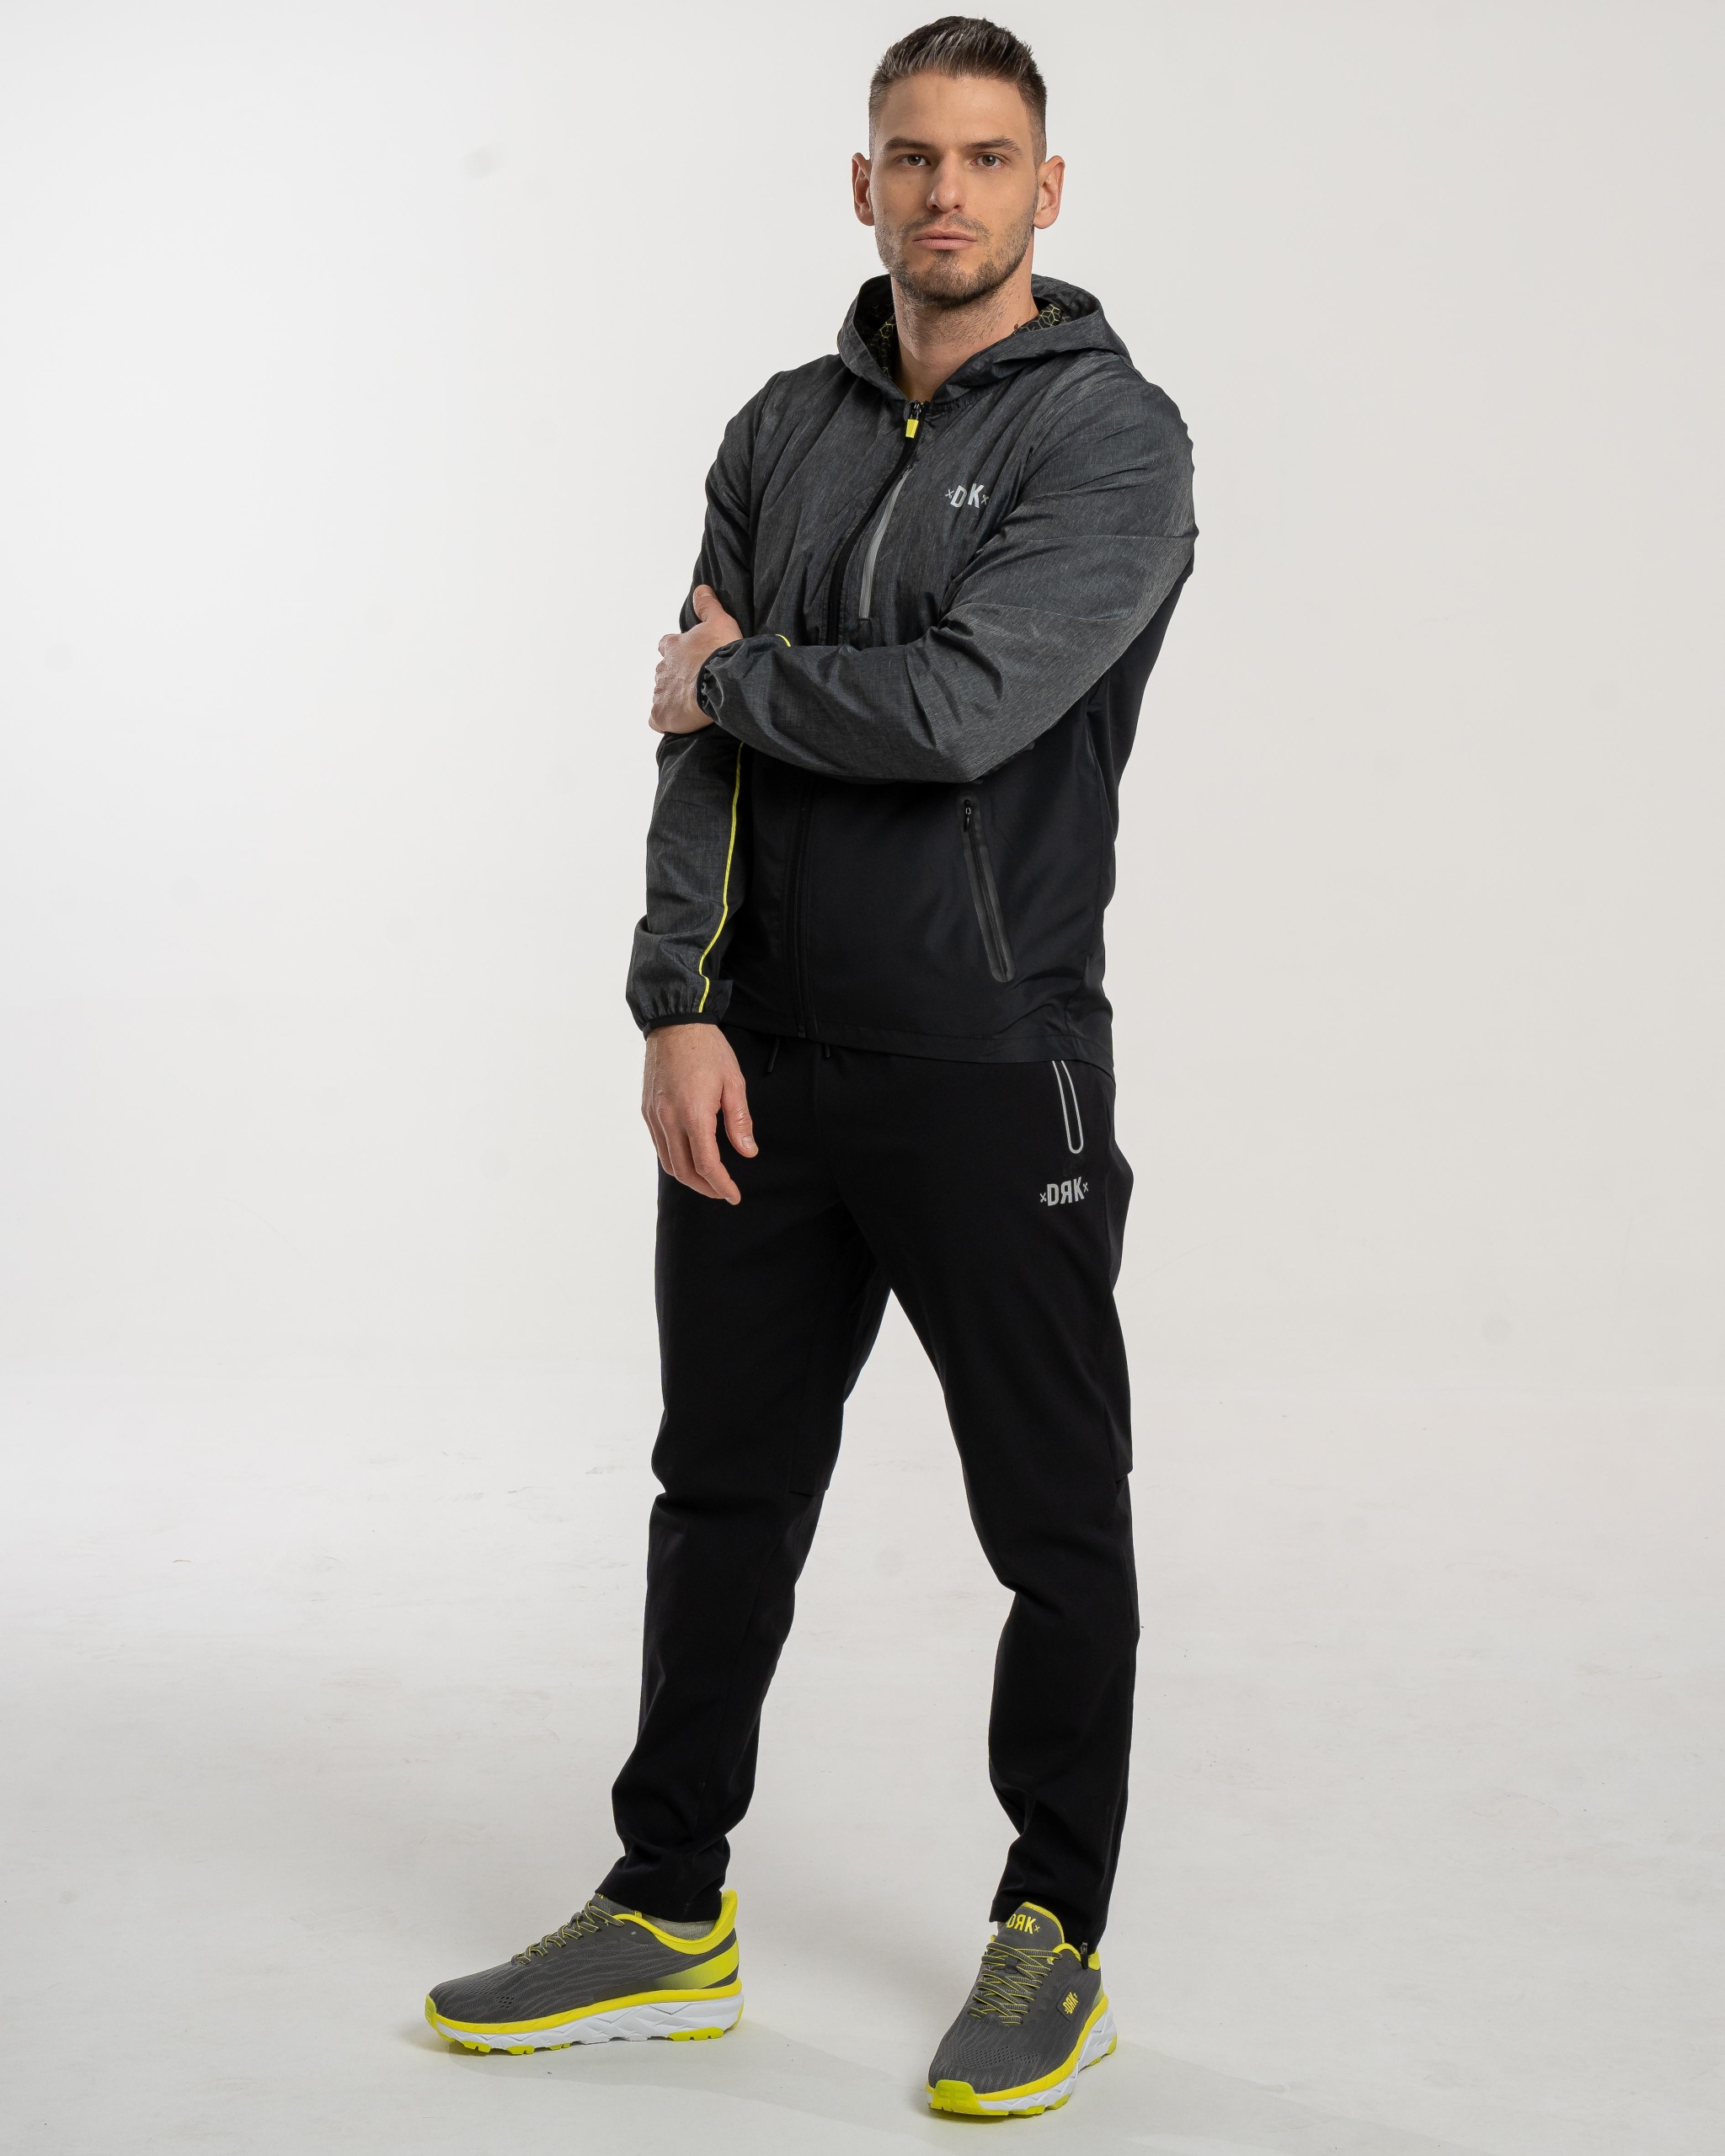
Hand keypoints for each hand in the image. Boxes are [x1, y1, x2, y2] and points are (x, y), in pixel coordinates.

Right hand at [641, 1022, 756, 1202]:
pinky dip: (674, 1159)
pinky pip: (659, 1145)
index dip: (721, 1185)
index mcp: (694, 1114)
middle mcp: (669, 1120)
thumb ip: (740, 1121)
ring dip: (688, 1177)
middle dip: (705, 1188)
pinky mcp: (647, 1110)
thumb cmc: (708, 1050)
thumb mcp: (734, 1082)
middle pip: (684, 1171)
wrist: (675, 1023)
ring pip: (667, 1162)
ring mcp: (654, 1116)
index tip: (733, 1195)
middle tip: (722, 1191)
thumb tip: (747, 1151)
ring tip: (707, 1179)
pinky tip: (689, 1156)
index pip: (706, 1165)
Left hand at [650, 585, 742, 735]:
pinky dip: (666, 720)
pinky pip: (657, 719)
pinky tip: (680, 721)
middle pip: (664, 672)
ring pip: (662, 694)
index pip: (667, 645)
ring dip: (673, 698)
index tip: (688, 657)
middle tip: (695, 684)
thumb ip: (708, 606)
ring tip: (692, 705)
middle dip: (676, 677)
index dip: (676, 651)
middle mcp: (663, 668)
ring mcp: (660, 692)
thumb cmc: (722, 652)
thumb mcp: (720, 621)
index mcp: (674, 647)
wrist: (721, 681)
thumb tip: (700, 589)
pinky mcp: (661, 714)